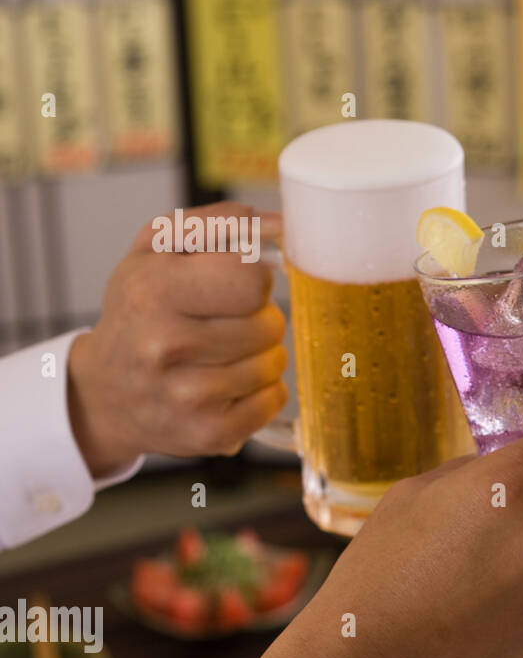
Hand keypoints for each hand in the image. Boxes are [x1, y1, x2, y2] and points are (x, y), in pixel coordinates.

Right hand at [67, 203, 287, 475]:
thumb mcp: (159, 250)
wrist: (104, 391)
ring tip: (225, 355)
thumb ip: (222, 224)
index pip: (253, 279)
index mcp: (153, 290)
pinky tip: (231, 385)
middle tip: (228, 324)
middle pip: (270, 323)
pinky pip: (275, 401)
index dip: (254, 280)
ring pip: (275, 363)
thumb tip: (282, 224)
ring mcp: (187, 396)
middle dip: (260, 319)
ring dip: (262, 356)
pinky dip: (264, 391)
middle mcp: (164, 345)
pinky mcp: (208, 433)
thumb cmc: (140, 309)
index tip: (235, 287)